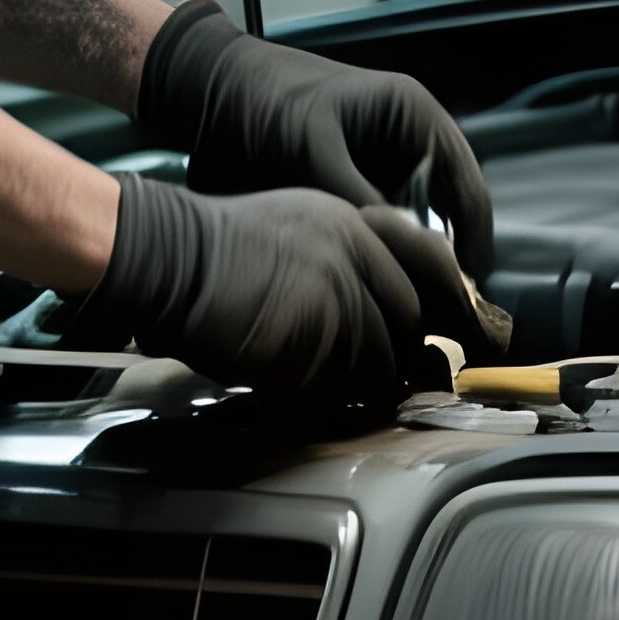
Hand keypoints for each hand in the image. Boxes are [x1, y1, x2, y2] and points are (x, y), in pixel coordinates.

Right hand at [80, 174, 500, 401]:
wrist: (165, 255)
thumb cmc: (210, 255)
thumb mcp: (292, 233)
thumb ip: (339, 264)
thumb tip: (378, 318)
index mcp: (352, 221)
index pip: (429, 261)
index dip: (443, 302)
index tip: (453, 331)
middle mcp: (355, 249)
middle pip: (410, 316)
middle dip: (402, 355)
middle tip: (392, 382)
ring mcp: (338, 287)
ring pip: (381, 354)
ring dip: (366, 384)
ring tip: (340, 395)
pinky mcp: (316, 327)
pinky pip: (343, 378)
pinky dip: (334, 398)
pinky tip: (310, 397)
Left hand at [136, 0, 492, 279]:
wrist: (215, 89)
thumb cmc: (267, 102)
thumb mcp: (313, 148)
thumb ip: (357, 197)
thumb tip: (396, 253)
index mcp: (414, 114)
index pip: (467, 182)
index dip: (474, 235)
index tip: (467, 287)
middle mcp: (410, 138)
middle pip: (451, 206)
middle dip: (449, 252)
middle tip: (441, 307)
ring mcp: (386, 159)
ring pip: (421, 219)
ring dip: (417, 256)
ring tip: (412, 303)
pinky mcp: (361, 179)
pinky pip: (387, 222)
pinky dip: (387, 250)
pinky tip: (377, 282)